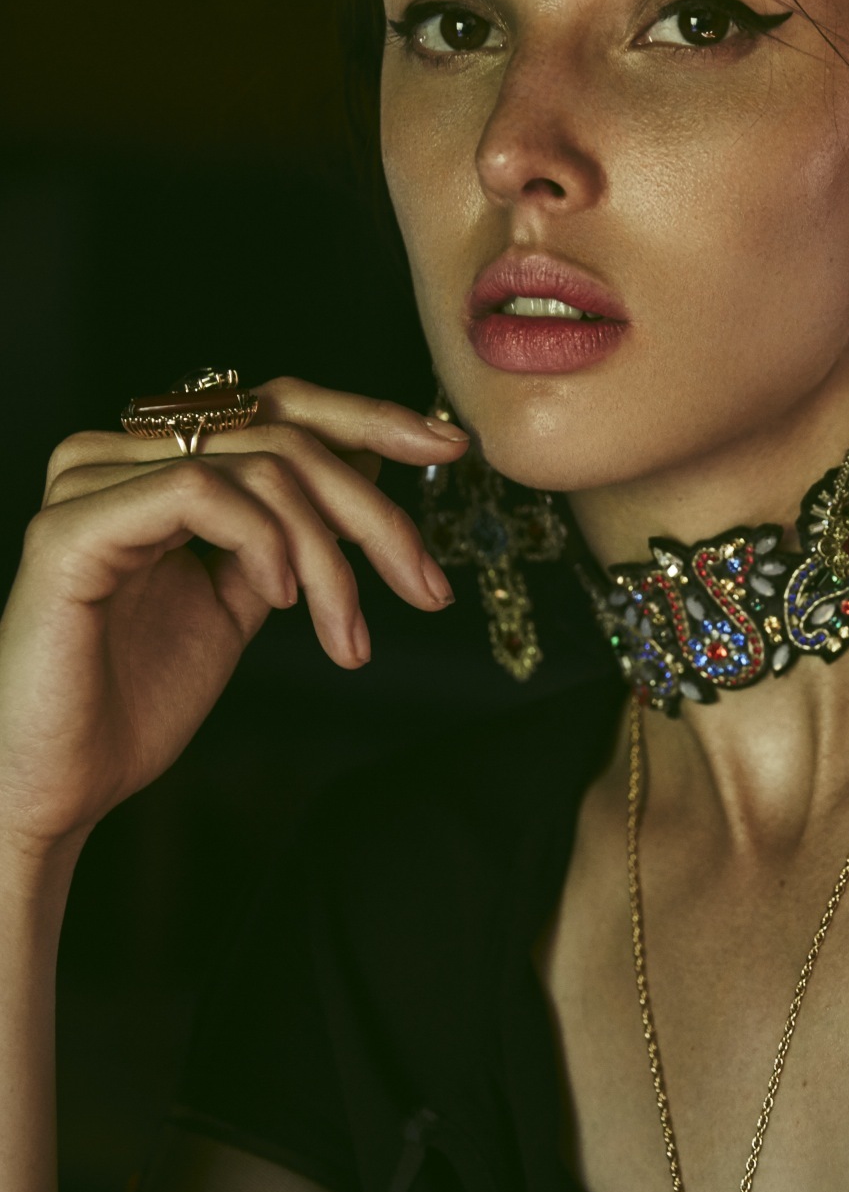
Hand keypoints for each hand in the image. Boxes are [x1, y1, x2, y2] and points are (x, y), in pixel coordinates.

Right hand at [0, 378, 470, 859]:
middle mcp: (115, 456)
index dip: (367, 418)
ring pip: (254, 465)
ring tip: (348, 635)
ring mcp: (87, 483)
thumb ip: (287, 536)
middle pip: (281, 434)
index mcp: (153, 464)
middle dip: (373, 513)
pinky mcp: (71, 528)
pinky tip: (283, 604)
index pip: (275, 407)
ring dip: (328, 555)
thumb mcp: (239, 604)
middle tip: (426, 587)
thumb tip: (364, 469)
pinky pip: (197, 491)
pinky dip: (262, 543)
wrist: (59, 783)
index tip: (447, 449)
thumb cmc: (133, 702)